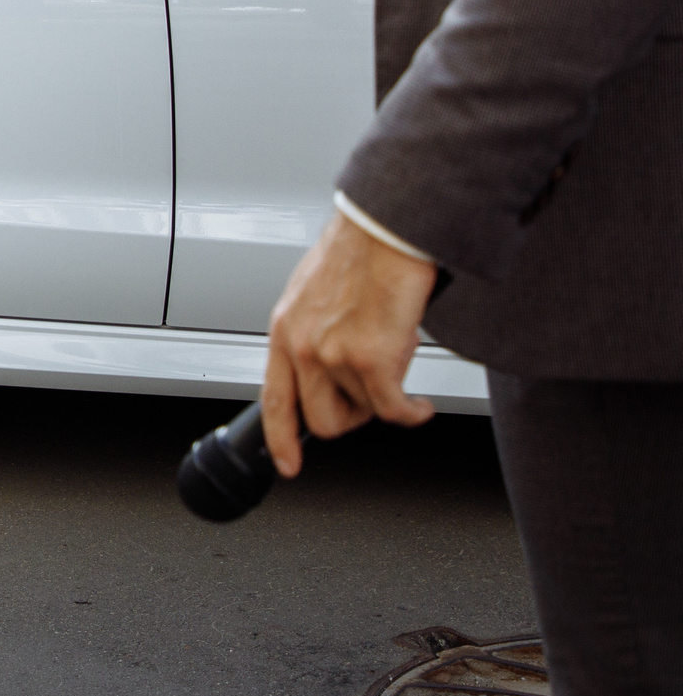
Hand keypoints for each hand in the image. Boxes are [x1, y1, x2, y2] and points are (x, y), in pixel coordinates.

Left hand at [263, 212, 439, 476]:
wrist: (386, 230)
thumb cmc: (360, 252)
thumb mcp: (315, 294)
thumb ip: (314, 332)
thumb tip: (329, 365)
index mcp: (284, 329)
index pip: (274, 399)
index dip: (280, 439)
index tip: (288, 465)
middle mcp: (302, 346)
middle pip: (322, 421)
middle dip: (353, 416)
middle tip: (373, 393)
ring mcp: (334, 355)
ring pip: (364, 411)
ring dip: (386, 394)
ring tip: (397, 357)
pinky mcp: (371, 360)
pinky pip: (393, 411)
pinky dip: (412, 413)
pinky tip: (421, 404)